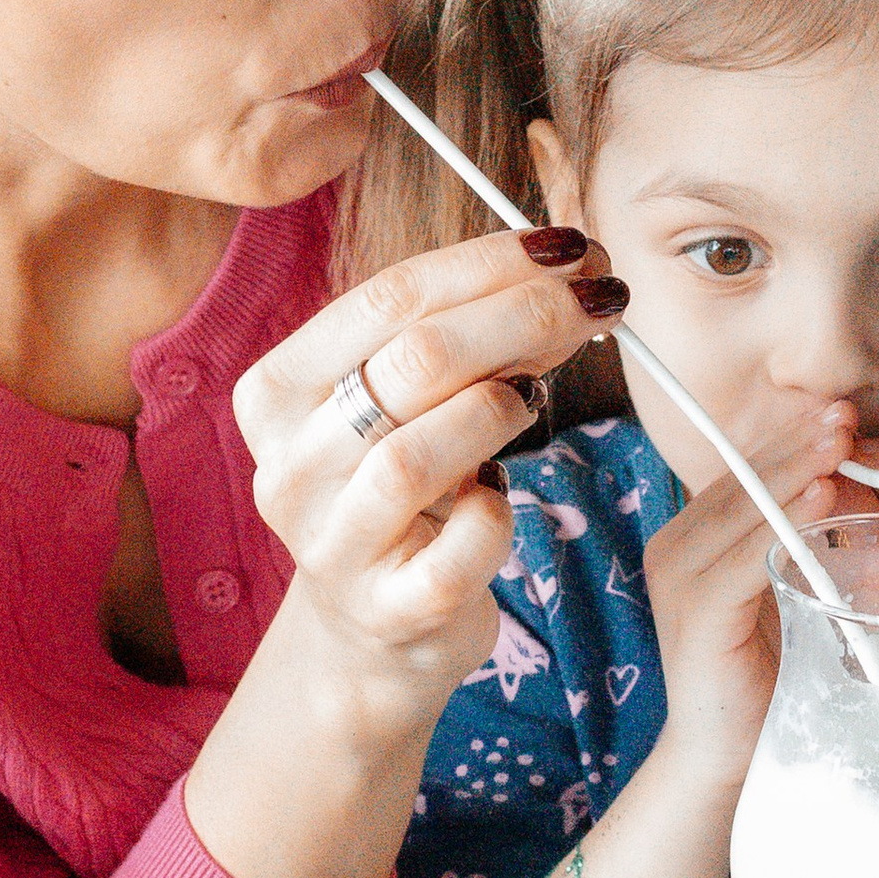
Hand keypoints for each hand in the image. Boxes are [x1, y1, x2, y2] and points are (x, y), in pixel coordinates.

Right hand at [232, 226, 622, 732]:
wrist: (376, 631)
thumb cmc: (401, 489)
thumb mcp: (408, 404)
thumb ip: (459, 336)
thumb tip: (567, 264)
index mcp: (276, 393)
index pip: (387, 298)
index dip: (490, 262)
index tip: (573, 247)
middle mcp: (288, 468)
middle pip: (411, 363)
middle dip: (524, 314)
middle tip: (602, 298)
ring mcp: (332, 547)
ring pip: (415, 455)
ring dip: (499, 408)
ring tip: (541, 390)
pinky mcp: (390, 610)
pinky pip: (461, 542)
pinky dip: (497, 512)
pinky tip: (503, 498)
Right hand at [644, 414, 854, 796]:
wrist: (726, 755)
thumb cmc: (766, 673)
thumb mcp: (785, 589)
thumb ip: (801, 539)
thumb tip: (850, 484)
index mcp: (691, 539)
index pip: (742, 472)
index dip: (789, 438)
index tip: (836, 412)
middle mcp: (673, 549)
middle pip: (741, 480)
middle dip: (797, 443)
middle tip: (844, 414)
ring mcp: (678, 579)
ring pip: (744, 510)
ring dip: (796, 470)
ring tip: (840, 442)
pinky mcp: (697, 612)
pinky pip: (745, 557)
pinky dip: (786, 523)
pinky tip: (823, 498)